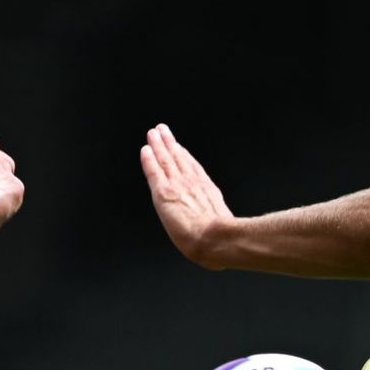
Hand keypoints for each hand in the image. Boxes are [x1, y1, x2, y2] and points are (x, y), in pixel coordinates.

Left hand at [140, 123, 232, 266]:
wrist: (214, 238)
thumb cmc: (220, 238)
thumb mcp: (224, 223)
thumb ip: (219, 218)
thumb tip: (223, 226)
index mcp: (207, 190)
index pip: (193, 168)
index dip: (184, 156)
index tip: (179, 147)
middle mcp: (192, 183)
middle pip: (178, 158)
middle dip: (170, 143)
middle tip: (162, 130)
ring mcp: (178, 185)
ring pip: (165, 160)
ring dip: (159, 145)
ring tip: (154, 133)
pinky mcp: (163, 192)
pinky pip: (154, 171)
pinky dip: (149, 160)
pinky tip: (145, 150)